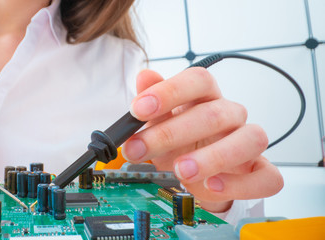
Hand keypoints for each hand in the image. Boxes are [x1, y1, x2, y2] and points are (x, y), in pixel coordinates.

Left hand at [122, 68, 282, 212]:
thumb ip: (151, 103)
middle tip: (140, 148)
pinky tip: (211, 186)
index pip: (198, 80)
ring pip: (250, 140)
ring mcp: (248, 142)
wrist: (196, 175)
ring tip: (181, 170)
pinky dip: (240, 185)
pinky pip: (266, 177)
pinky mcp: (260, 172)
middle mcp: (230, 115)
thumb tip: (144, 76)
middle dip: (171, 133)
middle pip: (214, 114)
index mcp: (205, 97)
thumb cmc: (179, 142)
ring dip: (213, 157)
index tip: (138, 110)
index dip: (169, 91)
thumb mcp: (157, 124)